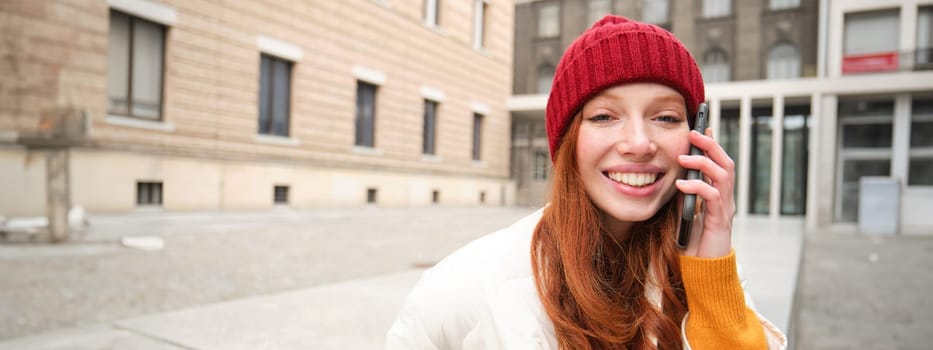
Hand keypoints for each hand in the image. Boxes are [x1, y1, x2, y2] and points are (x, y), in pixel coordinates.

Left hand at [675, 128, 735, 257]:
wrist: (701, 270)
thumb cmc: (692, 242)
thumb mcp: (684, 212)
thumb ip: (684, 195)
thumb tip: (675, 177)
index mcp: (717, 194)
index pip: (718, 163)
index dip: (712, 144)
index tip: (701, 127)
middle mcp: (725, 199)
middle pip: (726, 163)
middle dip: (711, 145)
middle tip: (694, 133)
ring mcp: (725, 209)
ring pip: (723, 175)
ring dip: (704, 162)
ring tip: (684, 158)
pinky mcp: (720, 222)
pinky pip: (713, 197)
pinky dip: (698, 187)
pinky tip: (683, 184)